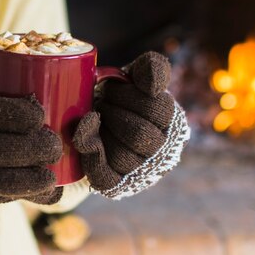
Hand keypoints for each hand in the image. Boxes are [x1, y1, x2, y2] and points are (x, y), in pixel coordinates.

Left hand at [73, 52, 189, 198]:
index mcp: (172, 123)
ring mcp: (140, 172)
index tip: (109, 86)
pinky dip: (91, 151)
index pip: (159, 109)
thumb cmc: (116, 96)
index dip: (128, 95)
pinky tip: (82, 131)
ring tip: (93, 114)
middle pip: (140, 135)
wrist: (88, 118)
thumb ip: (151, 68)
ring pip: (123, 156)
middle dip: (113, 111)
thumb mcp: (134, 76)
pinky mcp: (115, 186)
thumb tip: (153, 84)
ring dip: (102, 129)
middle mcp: (163, 152)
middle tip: (99, 100)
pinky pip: (104, 176)